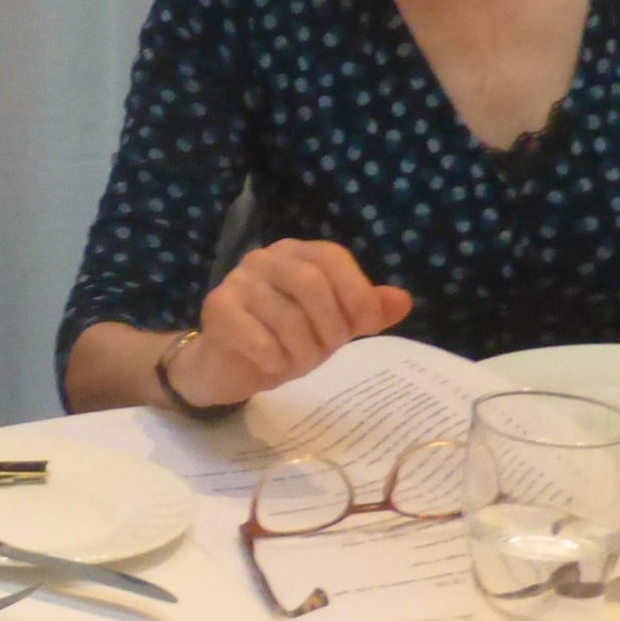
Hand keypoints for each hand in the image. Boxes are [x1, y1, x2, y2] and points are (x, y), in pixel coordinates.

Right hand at [173, 239, 411, 406]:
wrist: (227, 367)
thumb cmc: (283, 340)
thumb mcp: (332, 326)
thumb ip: (365, 311)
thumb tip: (403, 301)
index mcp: (296, 253)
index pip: (332, 257)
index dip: (357, 292)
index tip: (369, 325)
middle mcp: (264, 258)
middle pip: (310, 282)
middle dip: (330, 325)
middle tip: (329, 350)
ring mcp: (237, 281)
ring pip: (285, 315)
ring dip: (302, 350)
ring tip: (299, 363)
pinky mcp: (217, 309)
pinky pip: (255, 335)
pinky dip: (274, 359)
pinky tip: (274, 366)